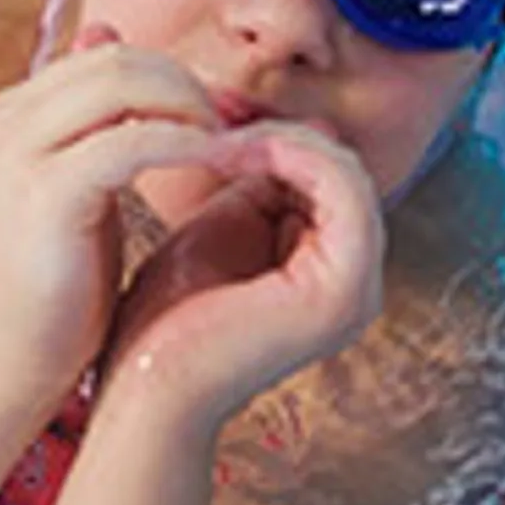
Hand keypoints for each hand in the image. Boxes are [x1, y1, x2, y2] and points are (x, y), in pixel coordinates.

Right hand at [0, 31, 225, 424]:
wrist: (19, 358)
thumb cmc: (63, 279)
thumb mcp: (79, 179)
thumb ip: (92, 115)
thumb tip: (106, 32)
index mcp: (11, 112)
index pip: (104, 55)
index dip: (167, 74)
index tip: (212, 111)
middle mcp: (5, 119)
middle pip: (116, 61)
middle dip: (183, 85)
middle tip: (229, 123)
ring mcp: (19, 152)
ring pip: (123, 84)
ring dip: (189, 106)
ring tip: (227, 141)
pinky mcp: (47, 192)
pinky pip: (131, 142)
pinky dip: (184, 144)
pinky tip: (215, 163)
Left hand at [97, 113, 384, 432]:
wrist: (147, 387)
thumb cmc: (167, 320)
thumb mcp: (219, 231)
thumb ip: (255, 187)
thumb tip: (273, 129)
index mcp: (329, 272)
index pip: (328, 174)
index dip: (276, 134)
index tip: (214, 117)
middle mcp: (356, 284)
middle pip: (342, 168)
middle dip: (281, 130)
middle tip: (217, 117)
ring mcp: (357, 290)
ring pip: (346, 170)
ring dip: (282, 138)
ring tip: (222, 138)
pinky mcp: (344, 288)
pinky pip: (342, 188)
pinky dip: (291, 153)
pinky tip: (235, 152)